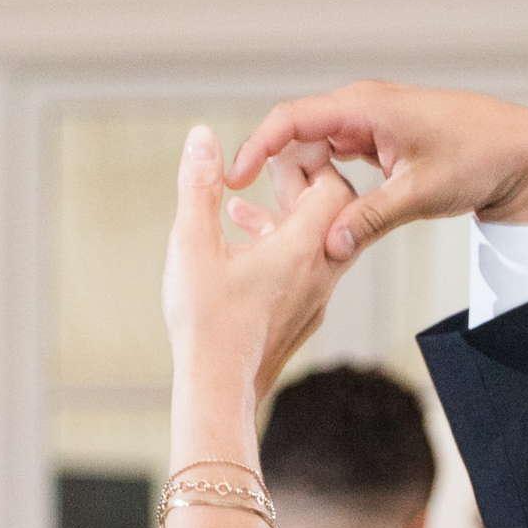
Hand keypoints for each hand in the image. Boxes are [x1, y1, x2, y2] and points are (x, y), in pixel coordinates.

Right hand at [161, 120, 355, 440]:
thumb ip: (199, 186)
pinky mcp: (303, 318)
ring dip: (284, 218)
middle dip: (301, 185)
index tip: (276, 154)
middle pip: (334, 211)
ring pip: (317, 242)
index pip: (332, 185)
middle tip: (268, 173)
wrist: (221, 390)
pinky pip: (305, 271)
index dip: (308, 161)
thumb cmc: (207, 321)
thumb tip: (202, 137)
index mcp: (303, 247)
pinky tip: (237, 251)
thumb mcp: (193, 243)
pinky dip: (279, 249)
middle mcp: (321, 272)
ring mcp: (315, 298)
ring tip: (238, 209)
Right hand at [220, 79, 527, 261]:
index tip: (233, 178)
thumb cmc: (478, 159)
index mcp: (366, 106)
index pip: (291, 119)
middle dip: (286, 177)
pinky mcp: (381, 138)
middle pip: (298, 138)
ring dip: (309, 184)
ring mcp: (371, 120)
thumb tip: (326, 247)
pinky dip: (331, 182)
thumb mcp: (421, 194)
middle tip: (286, 220)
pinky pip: (340, 157)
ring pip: (318, 151)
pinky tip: (334, 213)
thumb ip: (369, 219)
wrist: (521, 150)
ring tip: (311, 221)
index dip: (256, 147)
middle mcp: (362, 106)